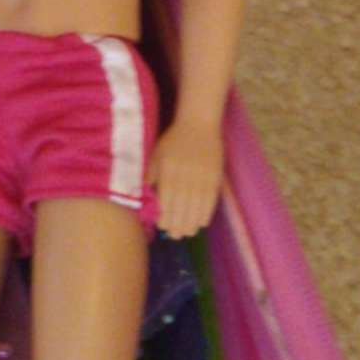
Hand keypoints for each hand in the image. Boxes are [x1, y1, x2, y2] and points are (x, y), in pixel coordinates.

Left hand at [150, 123, 226, 239]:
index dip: (165, 216)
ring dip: (192, 222)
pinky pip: (211, 200)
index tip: (162, 226)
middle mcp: (185, 176)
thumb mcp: (155, 154)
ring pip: (197, 206)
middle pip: (182, 206)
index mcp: (168, 171)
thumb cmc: (173, 140)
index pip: (167, 200)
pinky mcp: (215, 177)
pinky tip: (202, 222)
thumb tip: (144, 195)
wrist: (198, 124)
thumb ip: (150, 175)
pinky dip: (206, 213)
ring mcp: (202, 177)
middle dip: (178, 223)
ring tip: (187, 232)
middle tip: (175, 235)